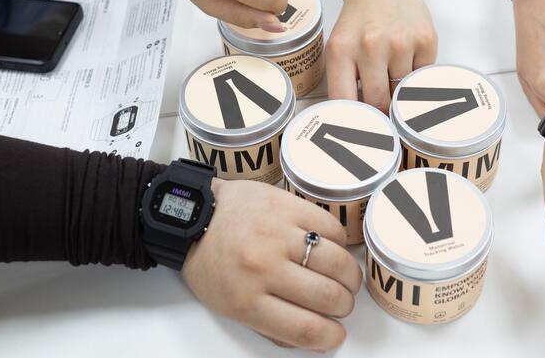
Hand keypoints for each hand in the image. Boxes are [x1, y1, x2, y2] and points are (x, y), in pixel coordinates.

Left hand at [182, 180, 362, 350]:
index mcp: (246, 301)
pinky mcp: (287, 206)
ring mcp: (277, 234)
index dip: (331, 337)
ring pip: (338, 263)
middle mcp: (263, 268)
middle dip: (343, 306)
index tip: (336, 333)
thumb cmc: (211, 262)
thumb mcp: (228, 307)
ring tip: (344, 277)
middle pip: (328, 297)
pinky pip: (332, 228)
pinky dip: (339, 243)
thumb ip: (270, 326)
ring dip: (349, 276)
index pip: (306, 329)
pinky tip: (331, 248)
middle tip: (340, 302)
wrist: (195, 214)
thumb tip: (313, 338)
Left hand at [326, 0, 436, 112]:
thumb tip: (360, 122)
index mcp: (341, 50)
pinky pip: (424, 78)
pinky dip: (417, 78)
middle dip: (381, 112)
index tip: (360, 133)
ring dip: (400, 93)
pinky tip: (409, 62)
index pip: (346, 102)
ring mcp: (401, 43)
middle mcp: (370, 46)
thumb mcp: (339, 46)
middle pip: (379, 103)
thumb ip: (345, 81)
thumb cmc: (359, 21)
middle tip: (383, 112)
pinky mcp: (426, 40)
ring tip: (394, 76)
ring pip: (404, 92)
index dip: (354, 122)